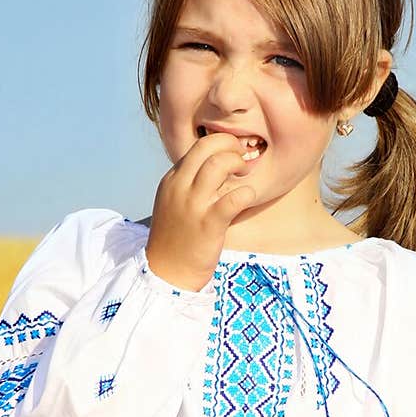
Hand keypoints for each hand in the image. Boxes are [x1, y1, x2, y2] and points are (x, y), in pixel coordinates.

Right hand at [145, 132, 258, 289]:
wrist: (166, 272)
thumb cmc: (176, 238)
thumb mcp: (173, 204)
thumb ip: (189, 184)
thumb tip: (215, 167)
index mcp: (172, 180)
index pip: (197, 147)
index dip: (220, 144)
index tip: (232, 153)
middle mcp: (179, 188)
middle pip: (206, 147)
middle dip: (230, 144)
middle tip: (242, 157)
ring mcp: (193, 205)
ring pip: (218, 165)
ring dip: (237, 163)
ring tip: (244, 174)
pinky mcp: (209, 224)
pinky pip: (233, 198)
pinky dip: (247, 193)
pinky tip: (248, 197)